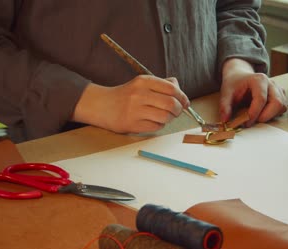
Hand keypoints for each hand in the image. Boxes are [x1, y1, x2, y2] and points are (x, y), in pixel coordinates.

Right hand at [72, 75, 189, 132]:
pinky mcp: (132, 124)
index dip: (182, 97)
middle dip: (179, 110)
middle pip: (170, 103)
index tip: (185, 103)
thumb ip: (162, 84)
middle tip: (178, 112)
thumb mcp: (142, 83)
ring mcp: (135, 110)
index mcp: (143, 81)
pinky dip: (159, 125)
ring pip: (165, 116)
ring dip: (170, 118)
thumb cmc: (126, 95)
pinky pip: (156, 126)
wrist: (102, 105)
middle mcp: (139, 94)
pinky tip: (154, 121)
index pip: (171, 89)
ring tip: (165, 117)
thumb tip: (179, 90)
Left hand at [219, 58, 286, 126]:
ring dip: (270, 116)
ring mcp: (277, 88)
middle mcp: (271, 83)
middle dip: (265, 116)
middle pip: (277, 103)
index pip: (261, 99)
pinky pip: (282, 107)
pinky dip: (274, 114)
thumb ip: (225, 106)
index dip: (254, 113)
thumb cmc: (234, 84)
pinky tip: (262, 113)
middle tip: (252, 122)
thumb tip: (225, 121)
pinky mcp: (280, 94)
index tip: (245, 123)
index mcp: (259, 80)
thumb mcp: (226, 93)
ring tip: (256, 117)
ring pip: (282, 106)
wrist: (239, 76)